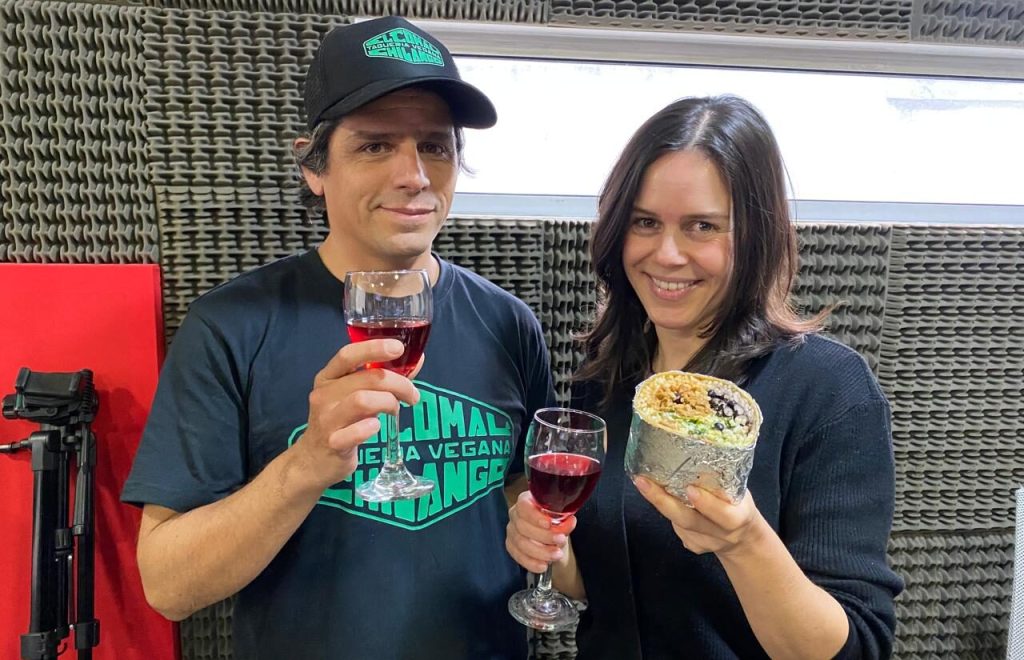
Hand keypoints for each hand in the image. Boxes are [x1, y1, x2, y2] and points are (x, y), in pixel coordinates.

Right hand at [294, 339, 423, 490]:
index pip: (348, 354)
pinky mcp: (333, 443)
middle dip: (398, 383)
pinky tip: (377, 427)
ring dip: (389, 402)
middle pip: (366, 378)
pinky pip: (357, 431)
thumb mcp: (355, 395)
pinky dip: (372, 427)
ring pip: (362, 400)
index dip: (373, 347)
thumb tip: (416, 359)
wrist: (312, 460)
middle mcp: (324, 394)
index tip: (398, 348)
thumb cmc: (340, 421)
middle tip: (412, 395)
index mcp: (328, 377)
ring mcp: (326, 419)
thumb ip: (382, 377)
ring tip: (395, 410)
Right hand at [506, 491, 576, 573]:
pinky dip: (532, 562)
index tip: (549, 524)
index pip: (523, 505)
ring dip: (541, 551)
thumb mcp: (563, 521)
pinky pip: (518, 556)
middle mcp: (515, 515)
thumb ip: (565, 521)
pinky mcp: (511, 546)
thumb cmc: (555, 524)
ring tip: (556, 555)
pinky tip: (543, 565)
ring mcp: (512, 531)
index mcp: (526, 501)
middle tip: (560, 541)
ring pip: (521, 543)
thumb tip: (569, 522)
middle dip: (544, 536)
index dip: (535, 516)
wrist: (552, 540)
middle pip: (523, 526)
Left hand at [633, 477, 767, 557]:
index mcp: (737, 518)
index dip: (707, 504)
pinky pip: (677, 526)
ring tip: (642, 482)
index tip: (690, 489)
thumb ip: (723, 482)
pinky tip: (660, 494)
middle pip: (689, 521)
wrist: (743, 539)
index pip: (722, 514)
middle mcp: (719, 533)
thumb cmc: (738, 505)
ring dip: (659, 501)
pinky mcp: (691, 544)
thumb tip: (701, 451)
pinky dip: (667, 508)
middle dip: (663, 501)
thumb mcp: (740, 492)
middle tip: (643, 482)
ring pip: (677, 522)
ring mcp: (703, 542)